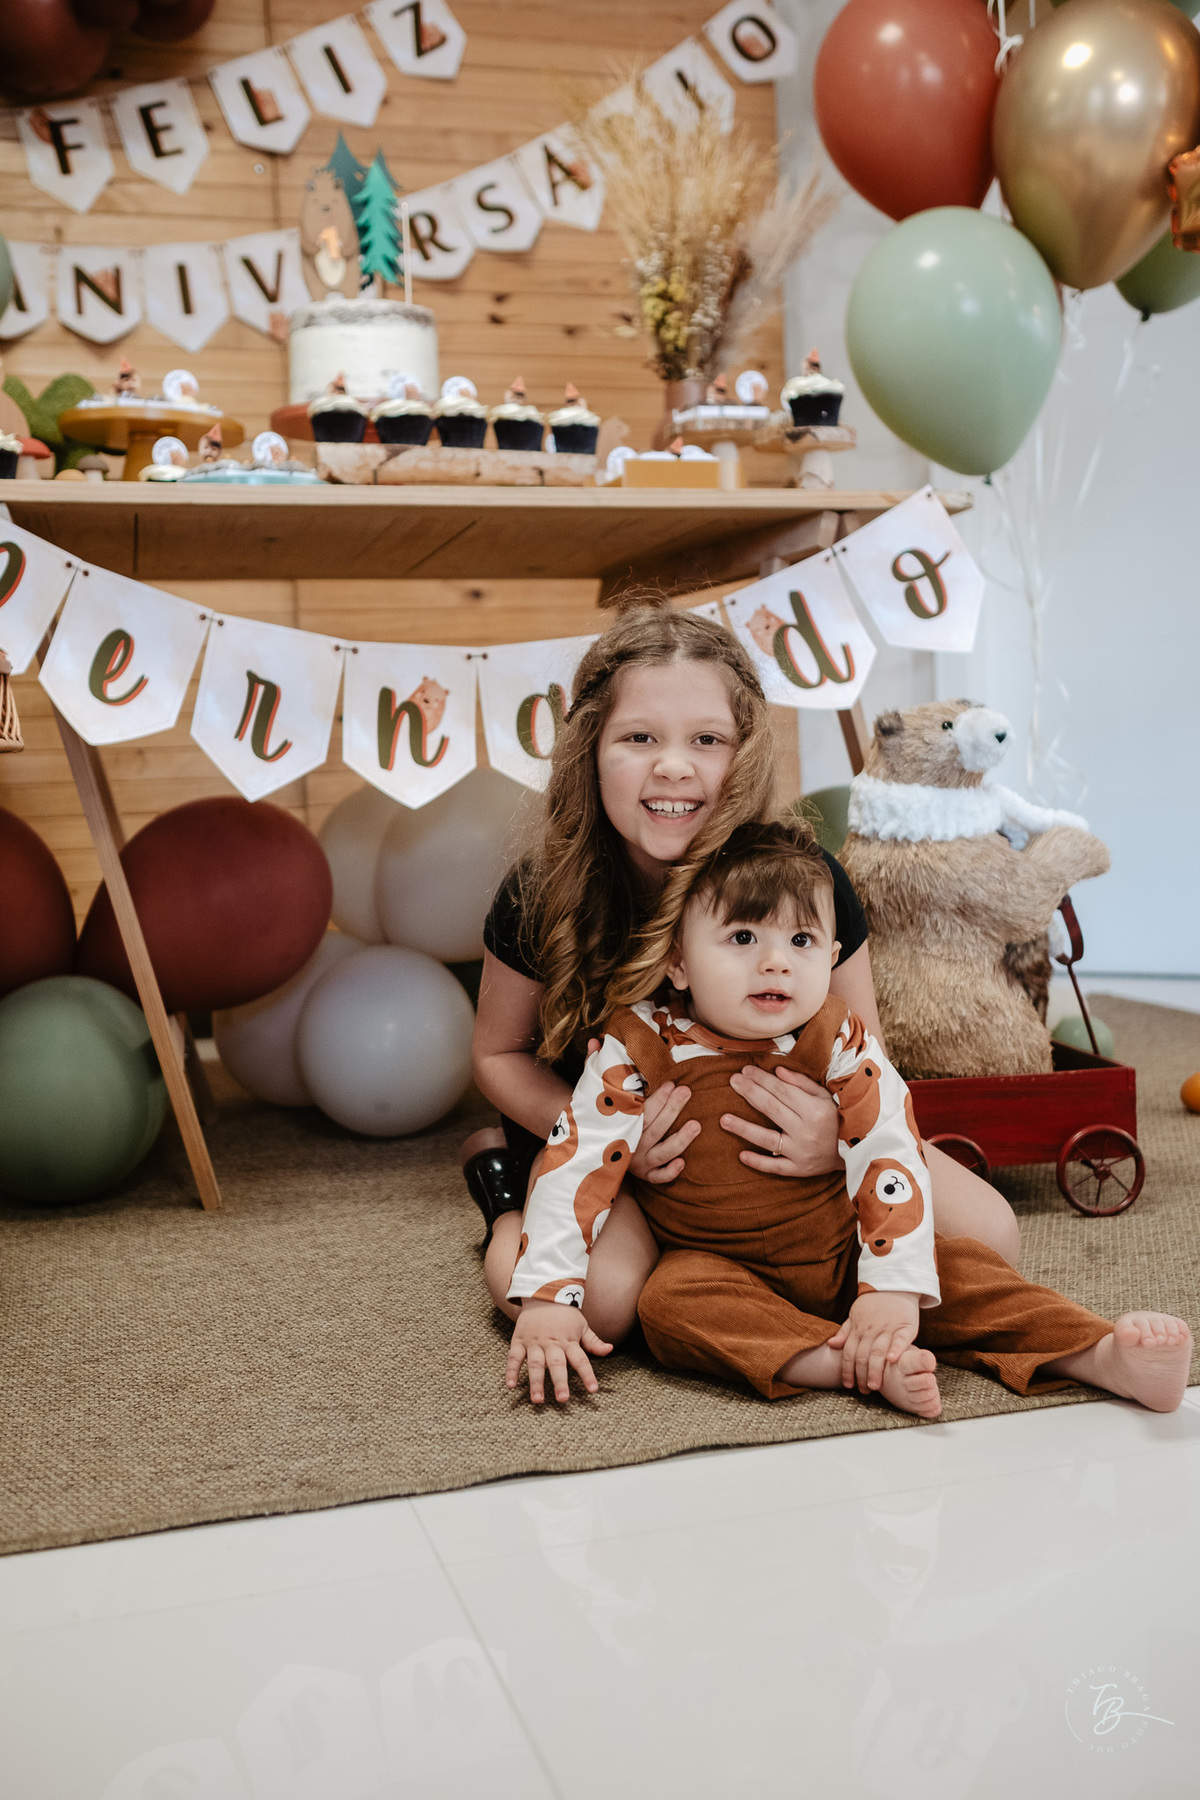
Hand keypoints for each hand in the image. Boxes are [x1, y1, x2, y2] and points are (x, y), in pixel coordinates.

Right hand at [506, 1299, 612, 1403]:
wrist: (542, 1293)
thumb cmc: (565, 1314)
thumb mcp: (582, 1325)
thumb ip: (594, 1341)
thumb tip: (610, 1349)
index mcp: (569, 1341)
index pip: (580, 1360)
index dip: (587, 1374)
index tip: (593, 1389)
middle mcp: (552, 1343)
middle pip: (557, 1364)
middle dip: (560, 1382)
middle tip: (563, 1399)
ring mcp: (534, 1342)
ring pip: (535, 1364)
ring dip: (536, 1382)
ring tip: (538, 1399)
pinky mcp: (519, 1341)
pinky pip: (514, 1357)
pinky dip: (511, 1371)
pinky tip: (511, 1385)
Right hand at [582, 1037, 697, 1186]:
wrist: (585, 1151)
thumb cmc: (599, 1118)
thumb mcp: (593, 1094)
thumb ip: (594, 1067)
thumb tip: (593, 1040)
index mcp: (618, 1124)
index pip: (641, 1111)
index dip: (657, 1098)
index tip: (671, 1083)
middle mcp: (629, 1144)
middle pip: (654, 1128)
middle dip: (671, 1110)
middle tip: (686, 1091)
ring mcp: (638, 1162)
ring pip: (661, 1153)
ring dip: (679, 1141)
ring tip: (696, 1125)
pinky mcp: (645, 1176)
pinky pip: (658, 1178)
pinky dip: (669, 1173)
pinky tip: (683, 1162)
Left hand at [721, 1065, 839, 1177]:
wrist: (857, 1152)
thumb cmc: (838, 1118)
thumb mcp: (826, 1097)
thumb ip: (802, 1083)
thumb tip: (777, 1071)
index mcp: (815, 1110)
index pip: (782, 1091)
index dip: (762, 1079)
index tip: (745, 1070)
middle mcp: (807, 1131)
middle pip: (772, 1109)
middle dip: (750, 1093)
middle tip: (733, 1081)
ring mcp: (802, 1153)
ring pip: (768, 1139)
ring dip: (744, 1128)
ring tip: (723, 1119)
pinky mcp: (799, 1170)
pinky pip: (776, 1167)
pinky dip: (758, 1162)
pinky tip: (741, 1155)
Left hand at [827, 1292, 919, 1393]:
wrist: (895, 1283)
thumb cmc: (874, 1303)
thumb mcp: (855, 1314)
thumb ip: (845, 1331)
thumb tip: (831, 1345)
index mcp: (858, 1328)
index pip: (849, 1352)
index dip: (847, 1370)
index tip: (849, 1385)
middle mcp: (871, 1329)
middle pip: (863, 1355)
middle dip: (861, 1375)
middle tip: (863, 1391)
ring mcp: (888, 1327)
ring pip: (879, 1351)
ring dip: (875, 1370)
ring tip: (874, 1385)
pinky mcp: (905, 1326)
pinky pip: (900, 1340)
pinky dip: (896, 1350)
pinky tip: (892, 1361)